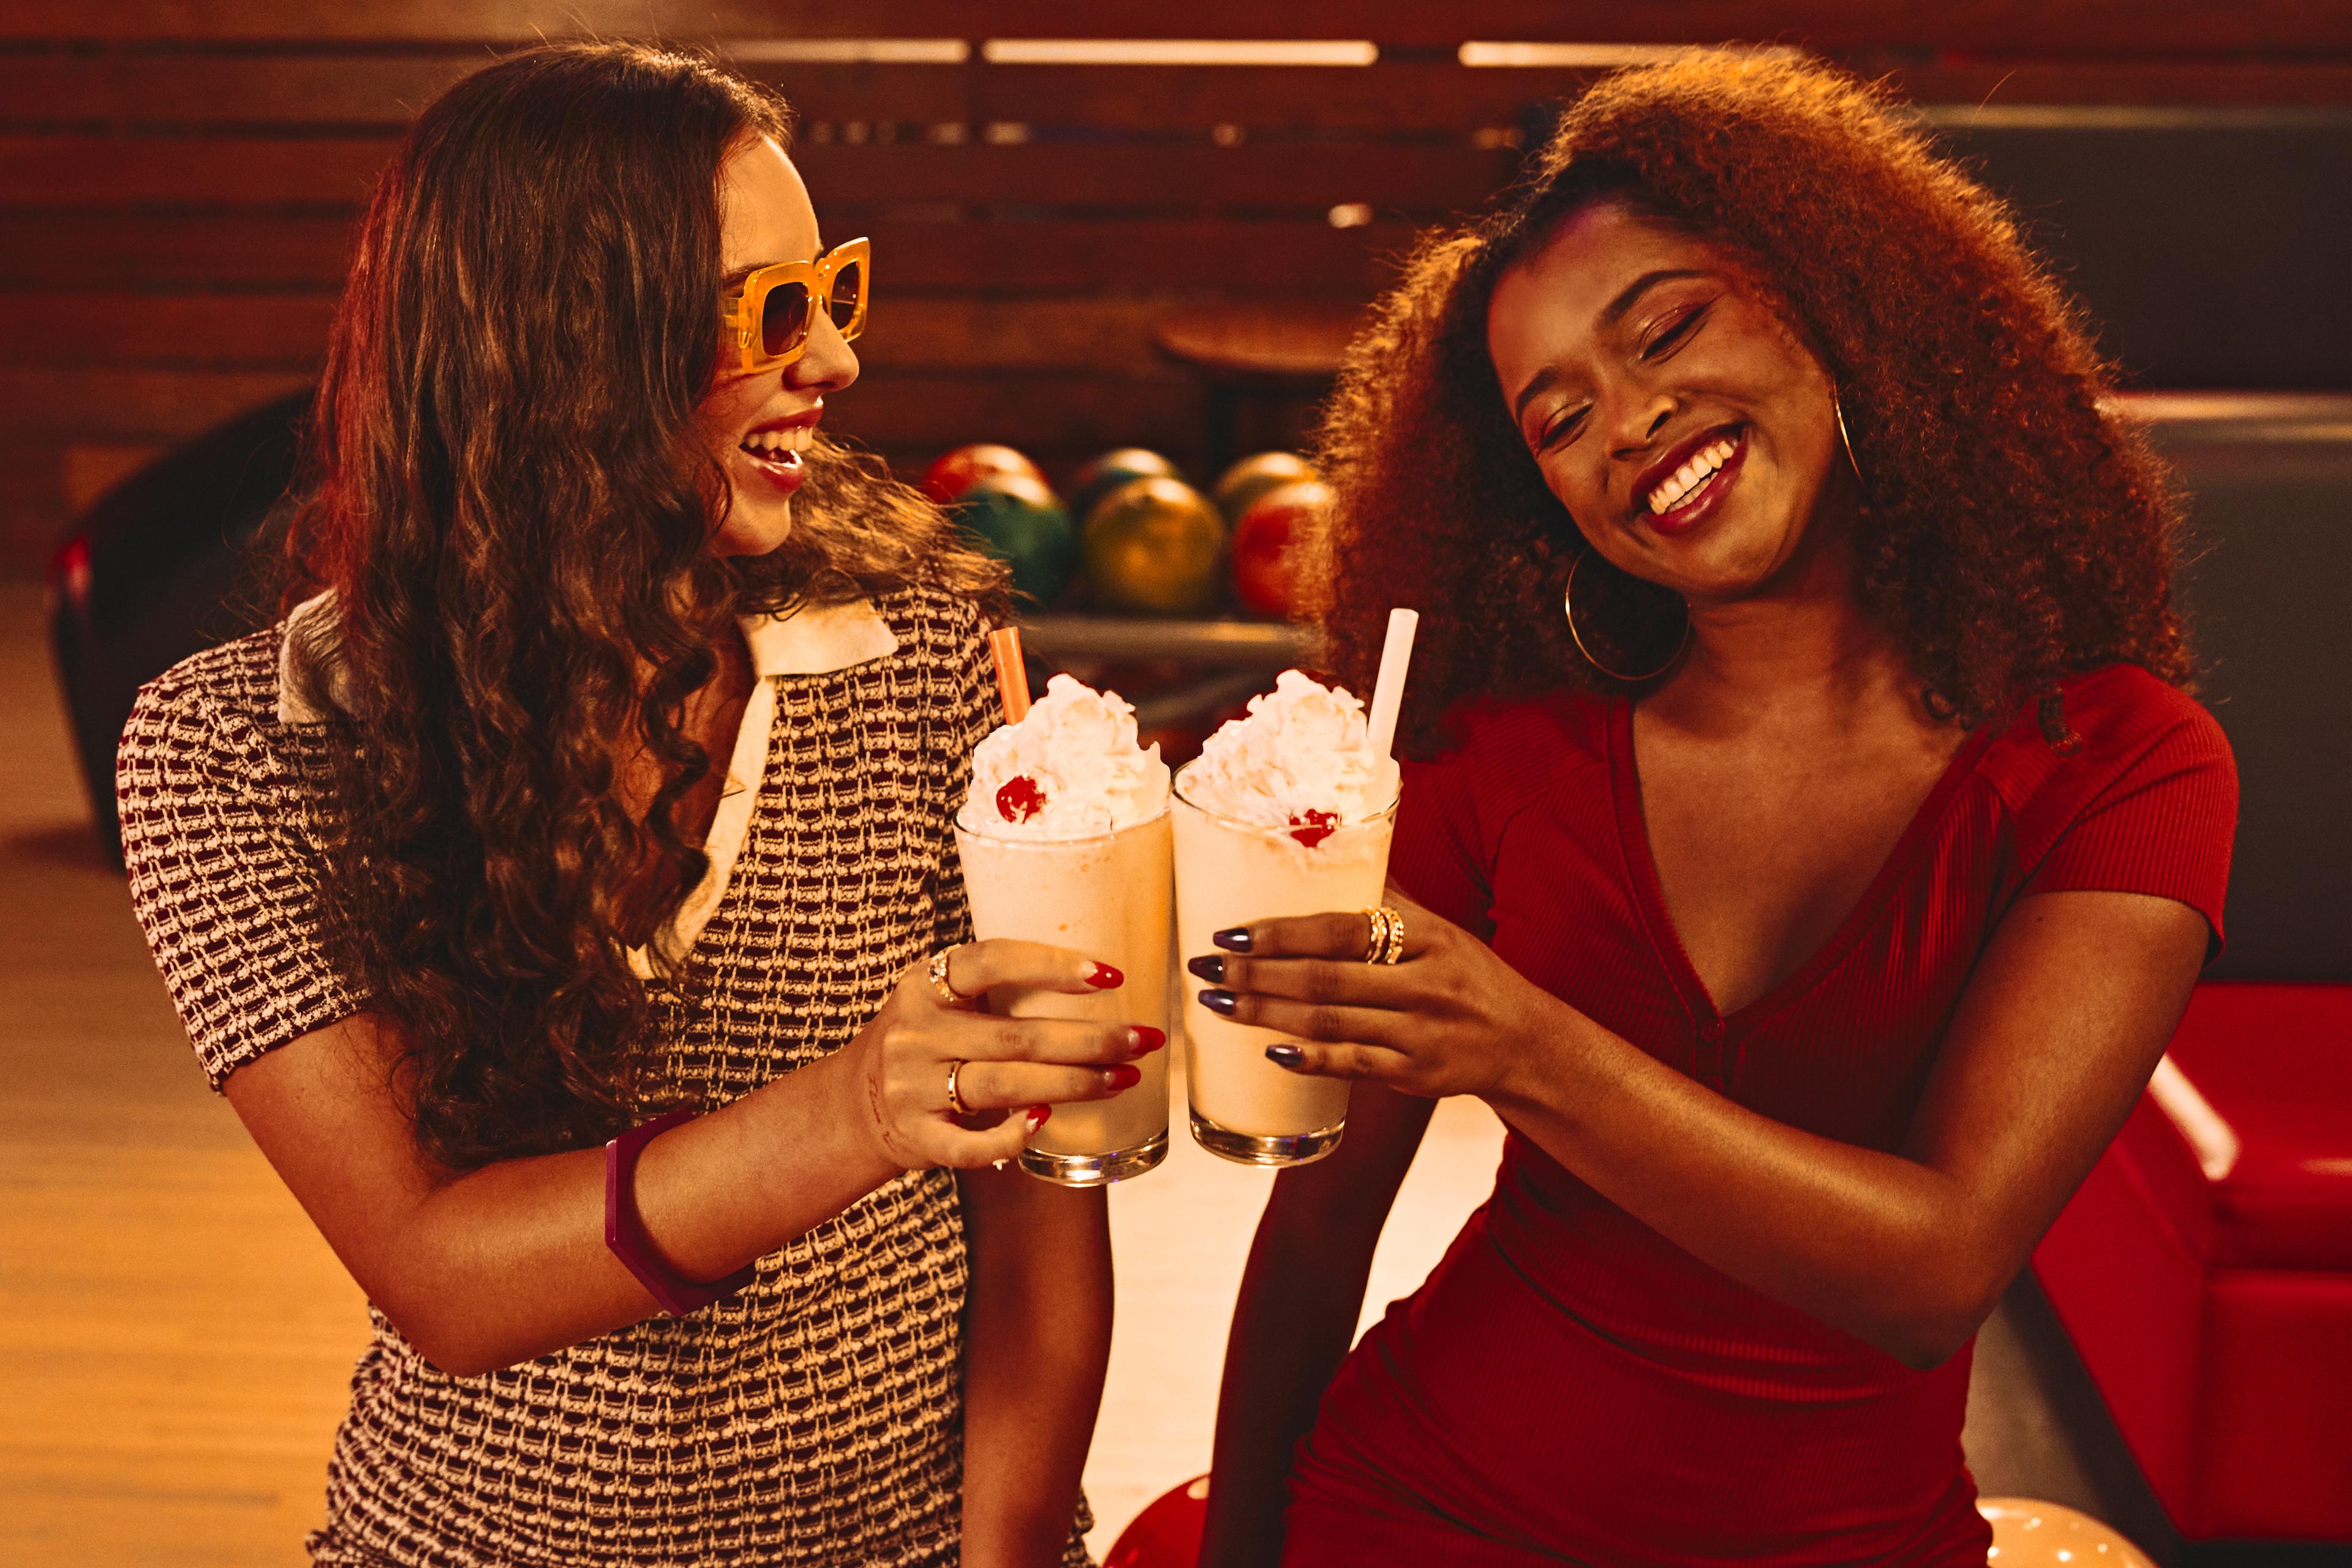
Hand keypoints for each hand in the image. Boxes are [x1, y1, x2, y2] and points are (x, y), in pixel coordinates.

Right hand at [846, 942, 1162, 1170]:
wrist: (855, 1106)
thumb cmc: (926, 1043)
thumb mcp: (941, 1002)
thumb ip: (995, 990)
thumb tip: (1102, 980)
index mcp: (925, 984)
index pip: (991, 962)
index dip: (1052, 965)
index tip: (1111, 976)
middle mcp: (915, 1032)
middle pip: (1015, 1035)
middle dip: (1089, 1040)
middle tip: (1142, 1040)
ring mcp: (912, 1087)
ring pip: (1003, 1086)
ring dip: (1073, 1084)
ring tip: (1123, 1078)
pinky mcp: (916, 1136)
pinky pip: (971, 1145)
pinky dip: (1012, 1136)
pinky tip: (1047, 1123)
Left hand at [1188, 890, 1560, 1101]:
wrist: (1523, 1040)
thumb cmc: (1465, 975)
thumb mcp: (1439, 930)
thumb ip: (1387, 899)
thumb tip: (1328, 842)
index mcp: (1429, 936)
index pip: (1343, 929)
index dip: (1282, 932)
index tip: (1230, 931)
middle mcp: (1427, 983)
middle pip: (1327, 978)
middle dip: (1257, 973)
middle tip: (1204, 967)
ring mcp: (1422, 1032)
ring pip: (1331, 1023)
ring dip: (1266, 1014)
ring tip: (1217, 1002)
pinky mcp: (1417, 1074)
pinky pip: (1354, 1066)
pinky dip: (1310, 1060)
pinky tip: (1270, 1051)